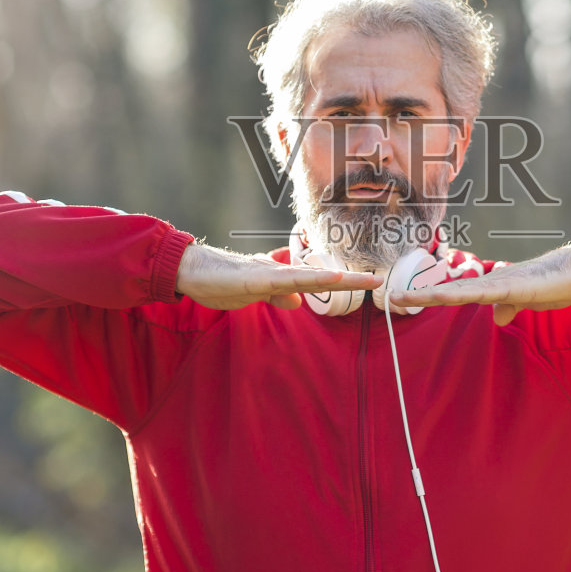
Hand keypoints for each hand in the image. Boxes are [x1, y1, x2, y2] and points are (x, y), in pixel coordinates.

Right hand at [175, 243, 380, 310]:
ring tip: (359, 279)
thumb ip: (276, 295)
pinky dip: (304, 279)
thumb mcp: (255, 293)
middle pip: (321, 277)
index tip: (369, 283)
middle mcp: (280, 273)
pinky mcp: (253, 277)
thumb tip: (299, 302)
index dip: (344, 282)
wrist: (192, 269)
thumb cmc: (222, 280)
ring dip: (333, 278)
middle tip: (378, 279)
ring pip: (307, 276)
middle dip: (350, 279)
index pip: (319, 282)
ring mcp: (267, 274)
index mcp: (282, 279)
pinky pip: (282, 280)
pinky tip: (321, 277)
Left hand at [387, 241, 570, 326]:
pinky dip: (465, 295)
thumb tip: (498, 318)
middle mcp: (491, 282)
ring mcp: (501, 282)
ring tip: (406, 297)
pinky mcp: (515, 286)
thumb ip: (510, 306)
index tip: (406, 300)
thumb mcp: (526, 302)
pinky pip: (485, 292)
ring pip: (460, 290)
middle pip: (449, 290)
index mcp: (492, 287)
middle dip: (420, 294)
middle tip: (392, 297)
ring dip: (432, 294)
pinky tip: (448, 297)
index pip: (455, 294)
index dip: (431, 297)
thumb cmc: (553, 284)